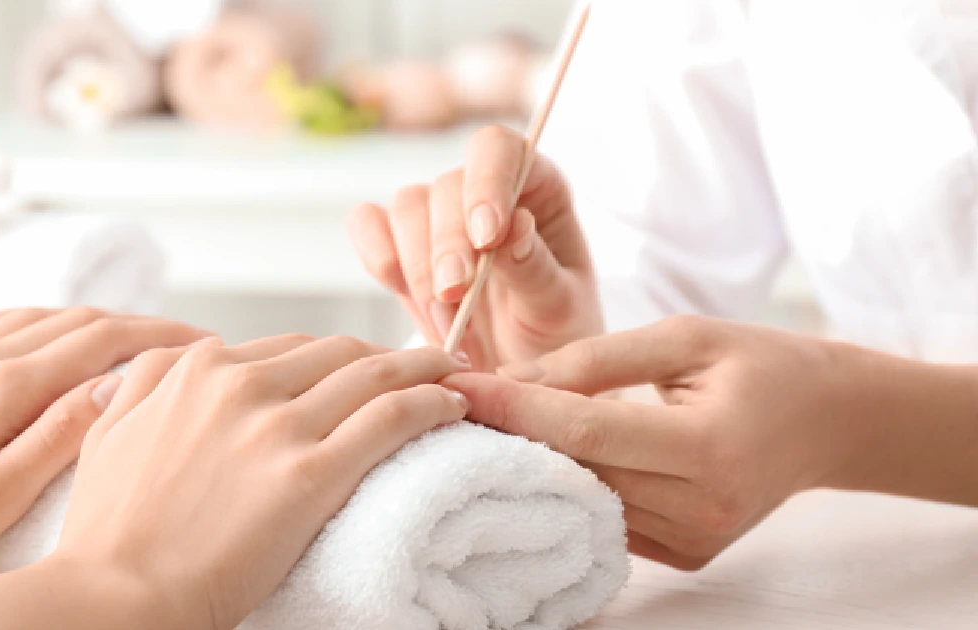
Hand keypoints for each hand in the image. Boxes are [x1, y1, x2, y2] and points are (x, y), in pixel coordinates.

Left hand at [0, 308, 207, 612]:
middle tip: (184, 343)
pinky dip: (38, 319)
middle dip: (137, 325)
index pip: (100, 342)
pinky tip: (47, 331)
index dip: (159, 337)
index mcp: (0, 389)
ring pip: (37, 315)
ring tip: (131, 340)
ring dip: (92, 320)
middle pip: (75, 320)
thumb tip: (115, 385)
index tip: (203, 343)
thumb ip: (56, 438)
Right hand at [47, 336, 470, 629]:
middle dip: (385, 355)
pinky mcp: (313, 475)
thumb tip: (182, 354)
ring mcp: (280, 427)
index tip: (359, 366)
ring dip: (422, 367)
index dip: (335, 356)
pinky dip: (430, 403)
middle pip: (339, 352)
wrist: (116, 594)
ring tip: (450, 373)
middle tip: (418, 366)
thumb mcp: (108, 433)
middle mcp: (243, 385)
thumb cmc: (108, 529)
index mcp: (198, 371)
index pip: (291, 348)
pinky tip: (451, 406)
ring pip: (373, 374)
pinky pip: (390, 419)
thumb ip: (146, 381)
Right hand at [349, 125, 602, 370]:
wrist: (519, 378)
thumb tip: (512, 227)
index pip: (500, 150)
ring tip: (446, 325)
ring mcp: (436, 216)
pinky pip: (368, 225)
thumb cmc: (553, 338)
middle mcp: (482, 191)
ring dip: (418, 267)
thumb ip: (537, 269)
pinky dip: (377, 254)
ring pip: (406, 207)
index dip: (487, 182)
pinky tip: (398, 290)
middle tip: (455, 299)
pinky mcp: (399, 246)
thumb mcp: (561, 310)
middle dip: (447, 246)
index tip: (486, 237)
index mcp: (537, 187)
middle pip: (446, 186)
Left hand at [446, 316, 977, 569]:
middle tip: (455, 399)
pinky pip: (609, 517)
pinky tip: (541, 452)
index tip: (458, 385)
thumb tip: (513, 379)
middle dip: (511, 435)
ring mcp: (696, 539)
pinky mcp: (687, 552)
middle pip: (578, 472)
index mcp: (712, 446)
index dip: (515, 408)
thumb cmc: (761, 364)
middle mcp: (705, 506)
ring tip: (488, 421)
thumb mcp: (685, 336)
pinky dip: (572, 484)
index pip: (586, 430)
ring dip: (533, 462)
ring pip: (586, 499)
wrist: (830, 421)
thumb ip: (597, 358)